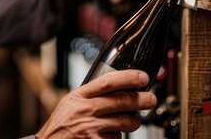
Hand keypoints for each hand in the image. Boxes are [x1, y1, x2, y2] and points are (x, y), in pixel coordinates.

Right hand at [35, 70, 156, 138]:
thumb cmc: (60, 126)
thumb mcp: (70, 103)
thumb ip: (90, 95)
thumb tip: (118, 87)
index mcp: (79, 96)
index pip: (108, 82)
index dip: (128, 78)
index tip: (142, 77)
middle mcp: (85, 111)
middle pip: (121, 101)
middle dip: (142, 100)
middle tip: (150, 99)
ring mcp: (91, 128)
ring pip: (124, 122)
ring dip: (132, 122)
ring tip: (131, 121)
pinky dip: (117, 137)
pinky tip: (110, 135)